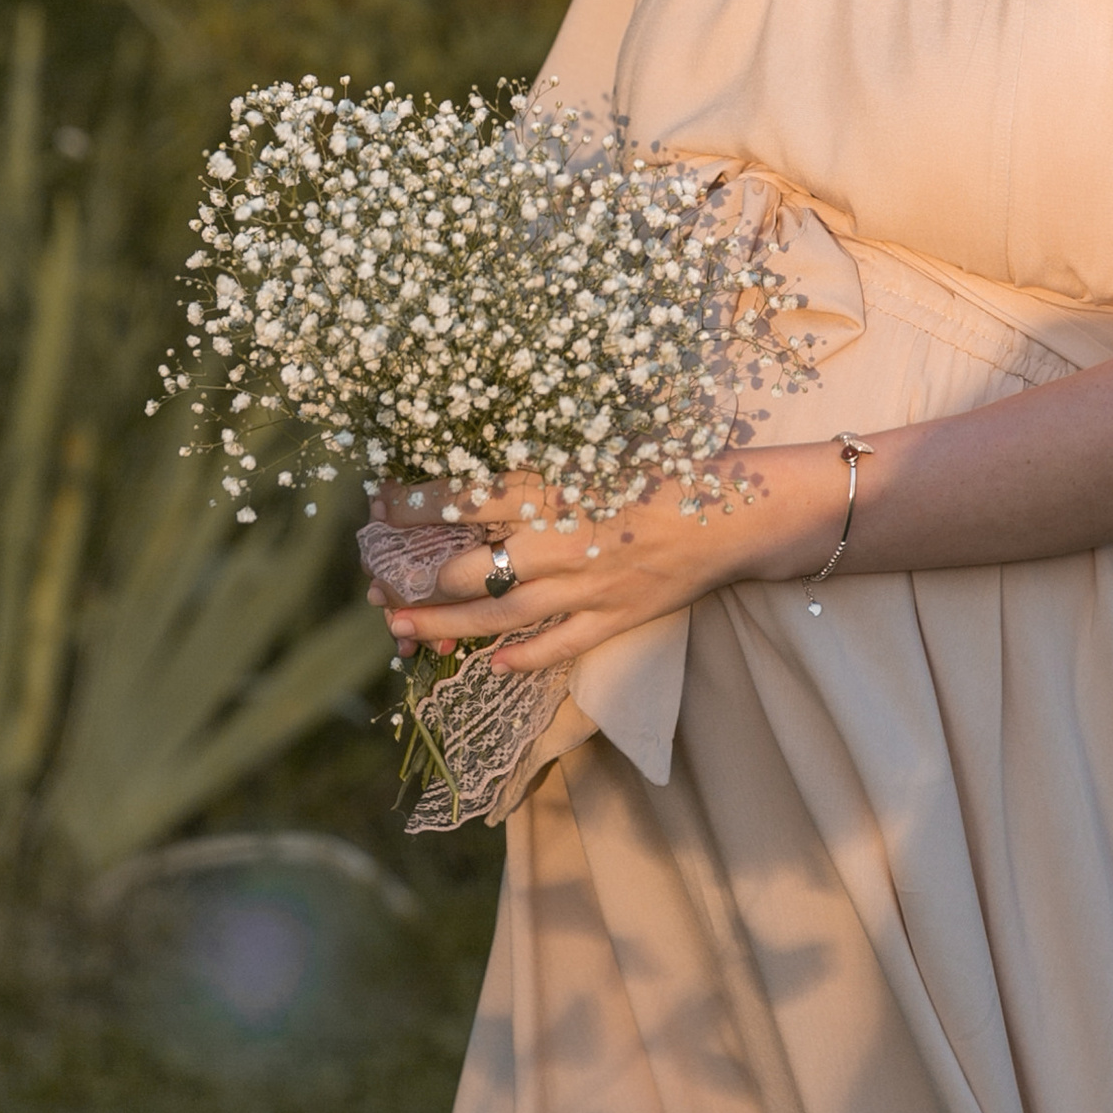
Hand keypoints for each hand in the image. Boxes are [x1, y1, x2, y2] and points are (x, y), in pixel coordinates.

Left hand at [374, 479, 741, 677]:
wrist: (735, 511)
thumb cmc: (665, 467)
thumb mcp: (597, 448)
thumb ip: (540, 464)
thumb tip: (476, 469)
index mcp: (553, 489)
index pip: (462, 500)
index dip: (412, 506)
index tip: (379, 505)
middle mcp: (561, 542)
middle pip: (468, 571)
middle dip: (415, 582)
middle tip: (378, 587)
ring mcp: (586, 587)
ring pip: (498, 617)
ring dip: (445, 627)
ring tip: (404, 630)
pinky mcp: (613, 618)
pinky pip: (556, 646)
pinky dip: (521, 658)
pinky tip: (490, 664)